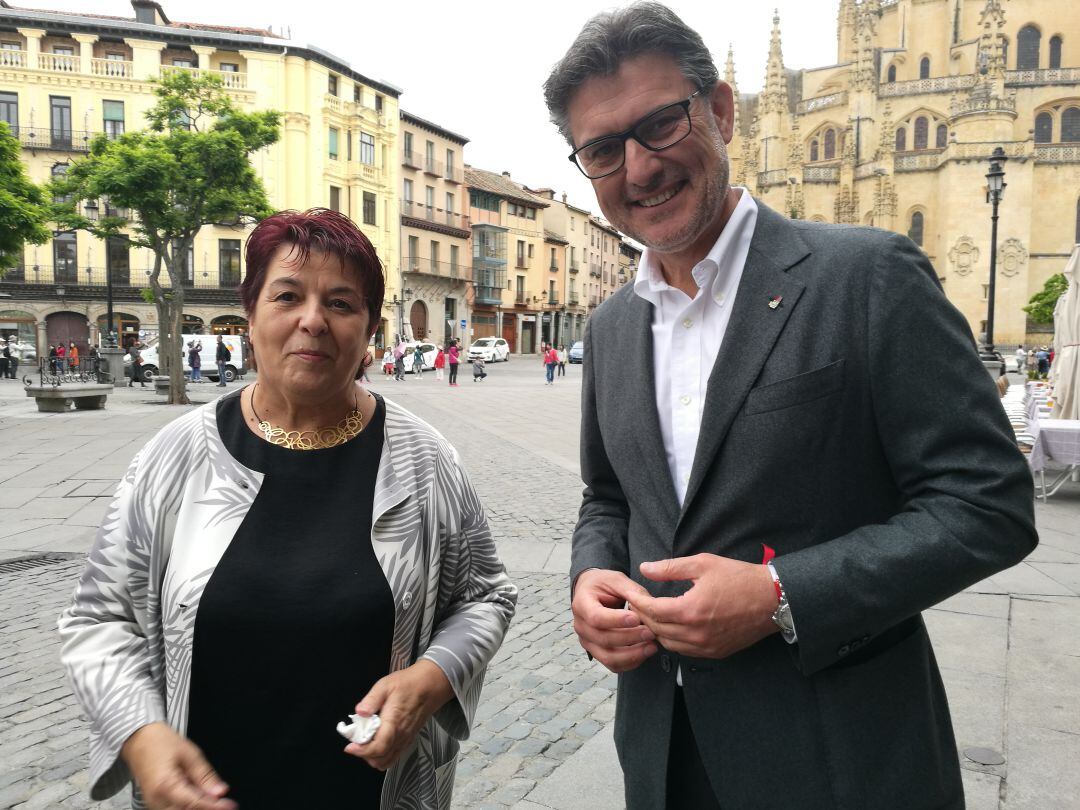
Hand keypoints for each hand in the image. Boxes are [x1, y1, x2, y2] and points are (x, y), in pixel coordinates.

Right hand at [121, 722, 235, 809]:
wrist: (139, 740)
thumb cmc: (161, 742)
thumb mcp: (189, 753)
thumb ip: (204, 775)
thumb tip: (220, 792)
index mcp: (165, 786)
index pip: (194, 803)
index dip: (214, 806)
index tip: (230, 805)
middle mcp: (156, 800)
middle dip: (206, 808)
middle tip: (224, 803)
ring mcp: (153, 804)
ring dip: (197, 807)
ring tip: (212, 797)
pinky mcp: (154, 804)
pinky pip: (173, 809)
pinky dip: (187, 806)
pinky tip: (199, 796)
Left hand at [346, 660, 453, 770]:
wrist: (429, 686)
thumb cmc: (407, 684)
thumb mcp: (386, 685)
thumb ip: (371, 699)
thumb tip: (359, 712)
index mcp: (394, 722)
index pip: (378, 747)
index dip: (362, 751)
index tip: (349, 747)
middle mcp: (401, 735)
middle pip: (380, 759)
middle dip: (364, 754)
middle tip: (356, 741)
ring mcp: (405, 739)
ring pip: (386, 761)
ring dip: (372, 757)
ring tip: (365, 743)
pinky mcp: (408, 740)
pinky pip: (393, 757)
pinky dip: (382, 756)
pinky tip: (376, 743)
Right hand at [571, 569, 656, 672]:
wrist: (592, 592)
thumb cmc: (604, 585)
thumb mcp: (616, 579)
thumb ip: (631, 590)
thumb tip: (649, 605)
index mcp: (582, 603)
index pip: (595, 617)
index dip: (616, 620)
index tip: (636, 618)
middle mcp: (581, 625)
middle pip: (603, 639)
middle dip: (630, 638)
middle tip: (651, 632)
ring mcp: (587, 642)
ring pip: (608, 657)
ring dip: (632, 655)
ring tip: (652, 646)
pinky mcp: (597, 652)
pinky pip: (613, 665)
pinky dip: (631, 662)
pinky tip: (645, 652)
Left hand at [631, 554, 777, 659]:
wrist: (772, 599)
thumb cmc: (739, 577)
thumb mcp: (703, 563)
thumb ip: (670, 568)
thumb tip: (645, 568)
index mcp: (690, 610)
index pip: (652, 611)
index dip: (638, 602)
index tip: (632, 593)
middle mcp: (696, 633)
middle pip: (656, 630)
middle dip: (643, 616)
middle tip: (638, 604)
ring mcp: (706, 646)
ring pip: (668, 644)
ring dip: (657, 630)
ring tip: (653, 615)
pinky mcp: (715, 653)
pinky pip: (685, 651)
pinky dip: (674, 640)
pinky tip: (672, 626)